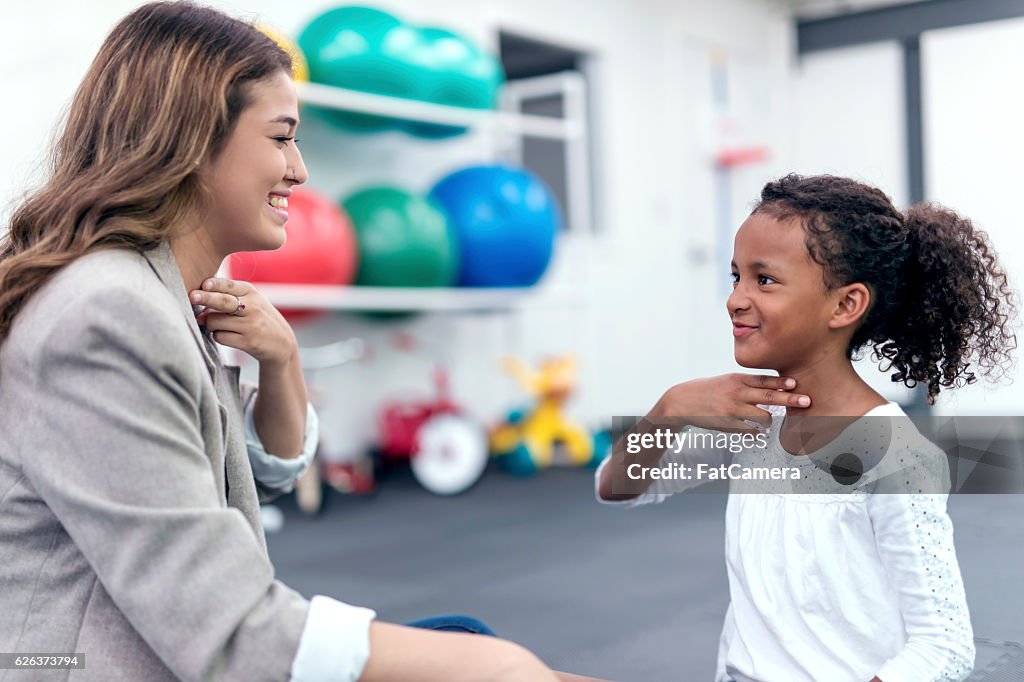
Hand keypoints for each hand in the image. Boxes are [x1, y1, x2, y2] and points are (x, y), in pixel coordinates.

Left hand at [190, 277, 296, 367]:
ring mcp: (251, 325)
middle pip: (222, 302)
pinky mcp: (248, 342)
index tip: (203, 285)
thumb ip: (228, 296)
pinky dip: (218, 336)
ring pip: (215, 321)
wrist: (281, 343)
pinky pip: (220, 337)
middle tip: (191, 297)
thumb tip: (199, 301)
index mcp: (252, 293)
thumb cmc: (259, 318)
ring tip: (219, 325)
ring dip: (210, 324)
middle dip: (204, 298)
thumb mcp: (251, 301)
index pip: (229, 285)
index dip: (215, 284)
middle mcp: (253, 307)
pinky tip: (227, 335)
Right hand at [651, 373, 810, 431]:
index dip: (781, 382)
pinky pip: (751, 431)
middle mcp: (737, 393)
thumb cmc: (707, 390)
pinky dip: (756, 432)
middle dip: (790, 399)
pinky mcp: (729, 425)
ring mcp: (733, 410)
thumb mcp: (726, 380)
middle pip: (769, 396)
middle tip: (807, 400)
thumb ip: (747, 383)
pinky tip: (754, 431)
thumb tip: (773, 385)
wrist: (682, 401)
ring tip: (766, 421)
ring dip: (770, 420)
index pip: (764, 380)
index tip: (796, 383)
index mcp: (737, 379)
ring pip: (764, 417)